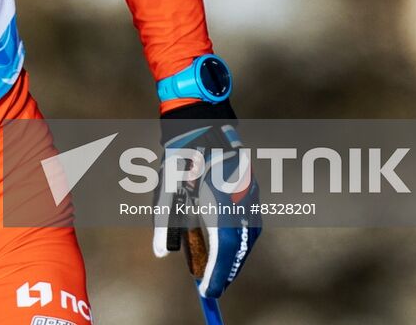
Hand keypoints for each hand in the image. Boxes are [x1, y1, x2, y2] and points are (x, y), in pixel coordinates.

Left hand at [152, 119, 261, 297]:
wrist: (203, 124)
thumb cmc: (181, 159)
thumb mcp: (167, 192)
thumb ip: (164, 224)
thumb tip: (162, 254)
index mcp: (217, 202)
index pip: (222, 249)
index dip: (216, 275)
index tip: (207, 291)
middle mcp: (238, 200)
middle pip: (237, 247)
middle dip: (225, 270)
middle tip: (212, 285)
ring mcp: (249, 194)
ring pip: (247, 236)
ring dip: (234, 256)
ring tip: (221, 270)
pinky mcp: (253, 189)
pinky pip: (250, 223)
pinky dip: (240, 240)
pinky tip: (230, 247)